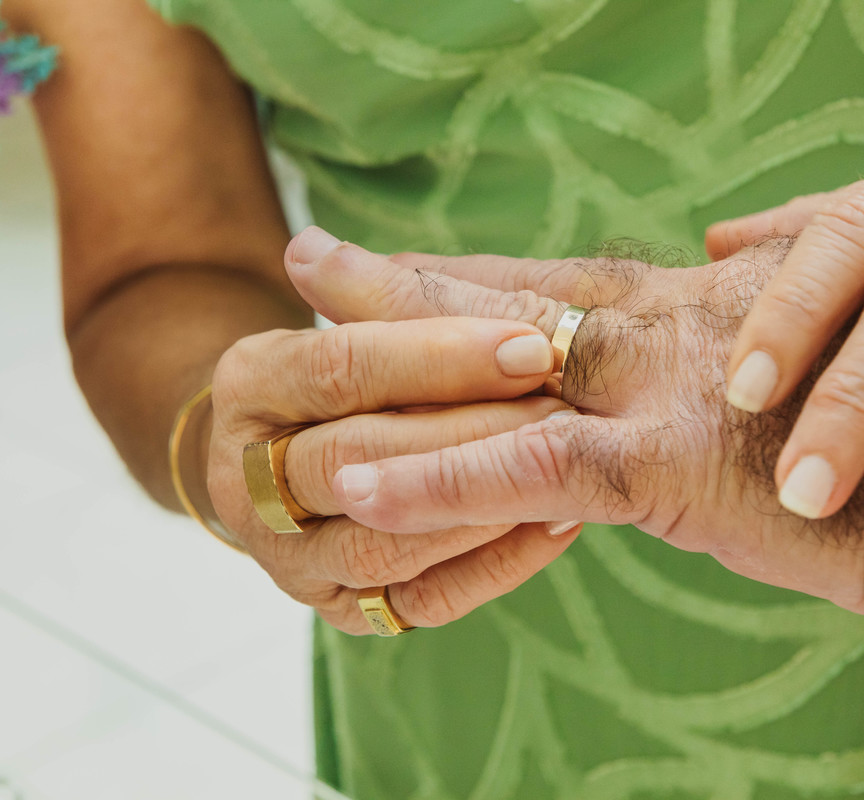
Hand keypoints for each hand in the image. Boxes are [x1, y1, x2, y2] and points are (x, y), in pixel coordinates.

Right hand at [206, 294, 578, 633]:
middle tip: (565, 411)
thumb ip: (370, 300)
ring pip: (380, 545)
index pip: (338, 368)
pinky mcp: (344, 614)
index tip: (530, 342)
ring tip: (569, 470)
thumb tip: (314, 246)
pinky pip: (419, 603)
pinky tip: (562, 522)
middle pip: (356, 458)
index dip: (435, 355)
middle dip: (468, 434)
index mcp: (248, 385)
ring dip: (479, 507)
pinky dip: (494, 565)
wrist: (305, 457)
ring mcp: (290, 560)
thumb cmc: (355, 373)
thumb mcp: (358, 325)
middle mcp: (245, 482)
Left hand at [284, 228, 863, 623]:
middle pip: (515, 299)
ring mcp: (673, 395)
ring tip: (284, 368)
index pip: (567, 282)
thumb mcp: (831, 370)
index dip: (481, 267)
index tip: (406, 254)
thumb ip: (763, 315)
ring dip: (394, 377)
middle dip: (409, 282)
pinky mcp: (685, 467)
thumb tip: (723, 253)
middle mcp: (678, 335)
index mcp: (707, 317)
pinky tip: (357, 488)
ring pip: (505, 375)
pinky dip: (444, 482)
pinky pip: (539, 472)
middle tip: (312, 258)